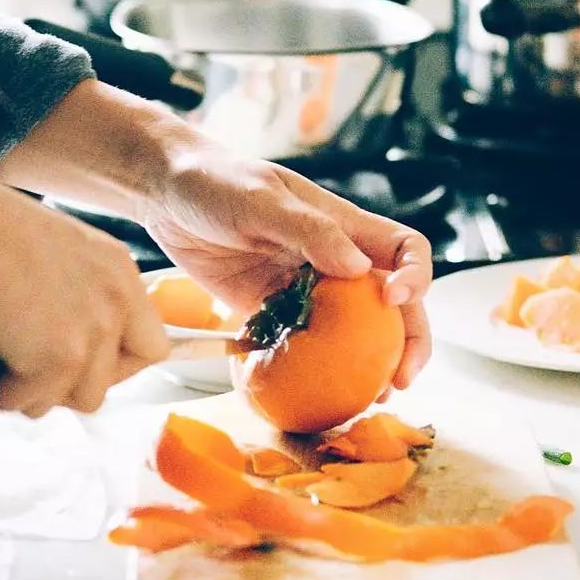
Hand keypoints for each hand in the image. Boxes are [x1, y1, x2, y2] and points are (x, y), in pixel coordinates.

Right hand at [0, 151, 168, 415]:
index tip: (77, 364)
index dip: (115, 365)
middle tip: (27, 367)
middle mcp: (116, 303)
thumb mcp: (57, 252)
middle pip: (113, 382)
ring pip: (72, 401)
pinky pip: (25, 402)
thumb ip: (77, 293)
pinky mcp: (58, 360)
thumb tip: (58, 338)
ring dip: (30, 389)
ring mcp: (92, 334)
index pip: (151, 346)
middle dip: (69, 385)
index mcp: (119, 272)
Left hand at [139, 145, 432, 390]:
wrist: (164, 194)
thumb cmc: (215, 180)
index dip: (415, 275)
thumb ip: (308, 230)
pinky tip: (310, 392)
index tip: (394, 300)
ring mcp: (300, 287)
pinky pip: (300, 343)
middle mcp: (330, 259)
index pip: (403, 249)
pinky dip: (312, 369)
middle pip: (389, 303)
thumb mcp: (261, 199)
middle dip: (408, 340)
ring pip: (351, 330)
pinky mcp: (268, 309)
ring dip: (366, 365)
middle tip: (399, 380)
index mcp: (341, 224)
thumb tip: (358, 269)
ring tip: (369, 399)